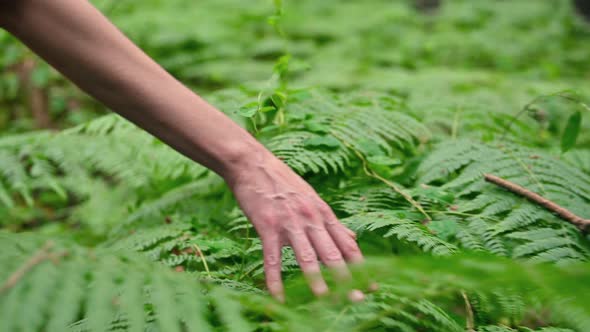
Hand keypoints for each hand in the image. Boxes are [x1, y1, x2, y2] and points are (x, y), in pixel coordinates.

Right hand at [226, 151, 364, 301]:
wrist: (252, 164)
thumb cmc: (282, 182)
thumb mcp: (312, 198)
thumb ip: (332, 222)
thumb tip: (354, 238)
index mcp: (323, 213)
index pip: (347, 245)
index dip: (362, 267)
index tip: (372, 286)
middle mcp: (311, 218)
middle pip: (332, 253)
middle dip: (346, 278)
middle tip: (357, 299)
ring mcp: (289, 222)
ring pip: (306, 256)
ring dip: (316, 280)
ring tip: (324, 300)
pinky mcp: (267, 226)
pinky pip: (273, 257)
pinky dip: (275, 279)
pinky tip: (277, 296)